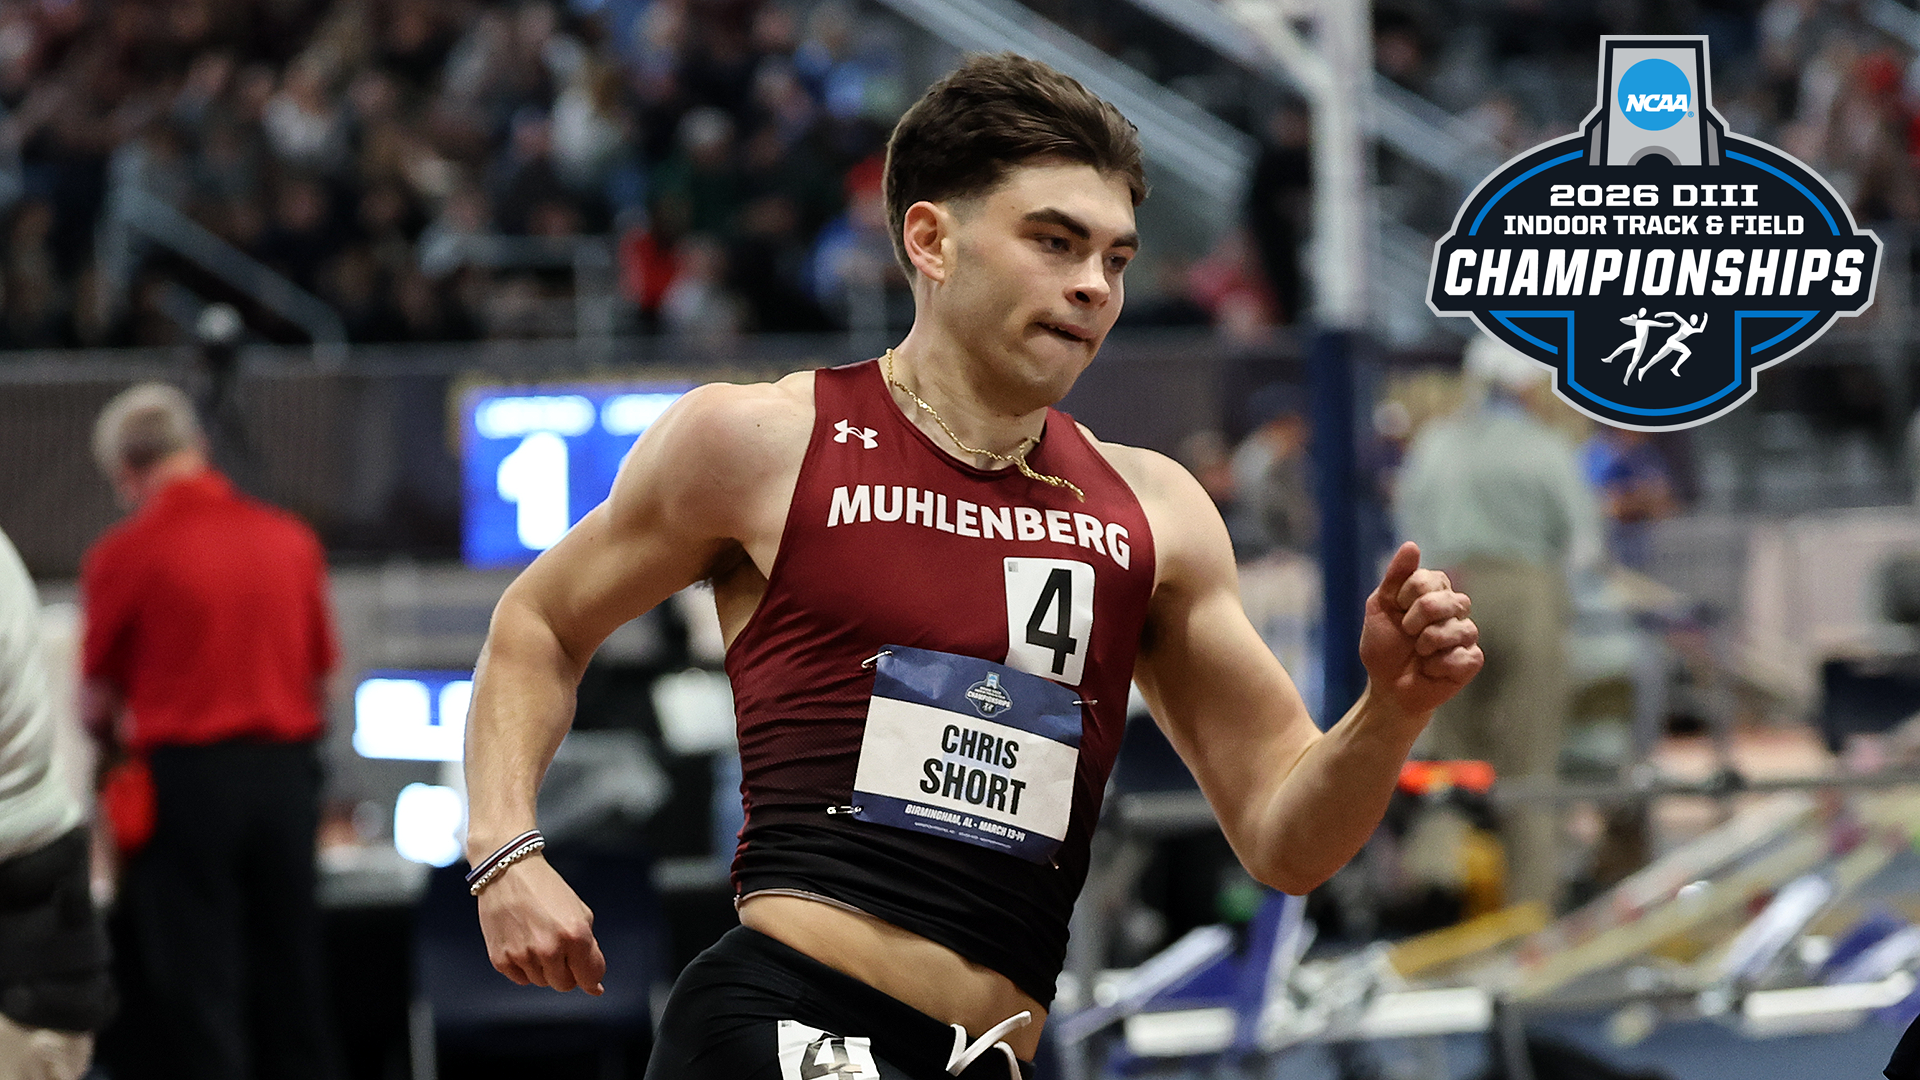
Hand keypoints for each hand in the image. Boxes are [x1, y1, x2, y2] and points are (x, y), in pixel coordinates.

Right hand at [475, 855, 606, 994]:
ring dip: (544, 968)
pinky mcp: (500, 959)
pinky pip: (520, 979)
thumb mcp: (580, 913)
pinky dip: (524, 967)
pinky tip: (523, 943)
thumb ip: (590, 949)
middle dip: (567, 971)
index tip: (589, 977)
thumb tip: (595, 987)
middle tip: (560, 949)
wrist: (508, 872)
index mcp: (575, 935)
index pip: (590, 977)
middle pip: (565, 985)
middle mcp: (549, 949)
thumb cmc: (546, 889)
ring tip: (538, 939)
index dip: (591, 978)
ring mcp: (523, 956)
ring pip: (542, 982)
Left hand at [1358, 542, 1482, 717]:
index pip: (1427, 579)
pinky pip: (1461, 656)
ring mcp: (1466, 634)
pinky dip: (1437, 666)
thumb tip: (1411, 545)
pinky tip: (1431, 669)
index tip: (1397, 612)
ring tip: (1419, 653)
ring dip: (1426, 645)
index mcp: (1435, 591)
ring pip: (1454, 629)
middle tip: (1407, 634)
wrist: (1387, 687)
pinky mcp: (1472, 660)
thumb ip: (1396, 576)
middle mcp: (1455, 608)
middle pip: (1443, 601)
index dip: (1405, 598)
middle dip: (1415, 621)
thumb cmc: (1384, 646)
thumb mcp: (1381, 607)